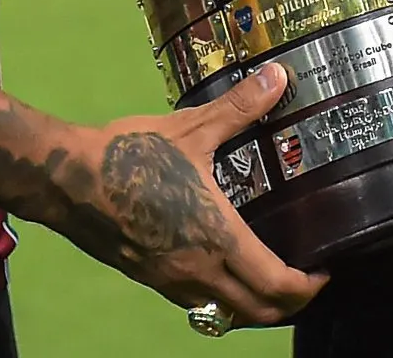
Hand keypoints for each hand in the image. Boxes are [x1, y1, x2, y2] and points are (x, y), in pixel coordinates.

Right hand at [47, 65, 326, 325]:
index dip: (308, 287)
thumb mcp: (190, 129)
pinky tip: (223, 271)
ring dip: (256, 307)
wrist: (67, 180)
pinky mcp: (150, 279)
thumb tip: (278, 77)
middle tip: (306, 280)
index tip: (324, 269)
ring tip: (270, 279)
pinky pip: (198, 304)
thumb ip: (239, 108)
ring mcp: (172, 281)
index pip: (276, 285)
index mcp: (217, 237)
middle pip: (259, 313)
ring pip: (227, 315)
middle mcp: (198, 271)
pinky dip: (223, 300)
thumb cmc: (129, 155)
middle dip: (290, 305)